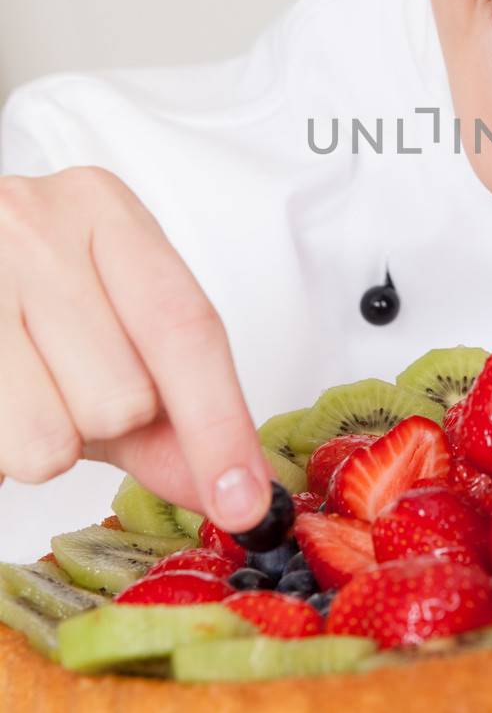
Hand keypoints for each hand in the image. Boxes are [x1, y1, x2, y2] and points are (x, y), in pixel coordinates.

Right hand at [0, 167, 271, 528]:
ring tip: (28, 388)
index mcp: (102, 210)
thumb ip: (173, 413)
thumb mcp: (112, 327)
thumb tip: (231, 492)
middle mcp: (32, 228)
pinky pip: (1, 449)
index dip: (219, 427)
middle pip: (123, 400)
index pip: (184, 329)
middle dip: (113, 422)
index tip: (245, 503)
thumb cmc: (31, 293)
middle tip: (74, 380)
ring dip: (51, 442)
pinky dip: (6, 447)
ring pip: (51, 441)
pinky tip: (6, 394)